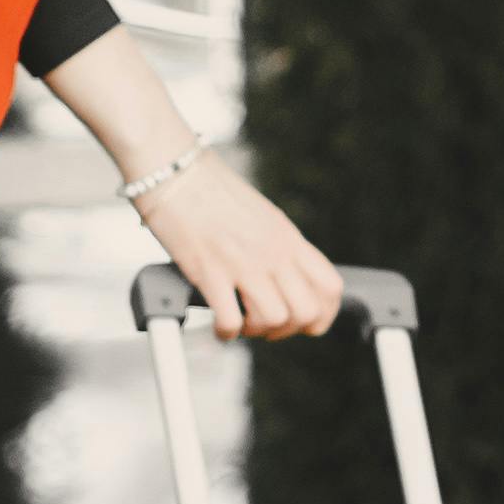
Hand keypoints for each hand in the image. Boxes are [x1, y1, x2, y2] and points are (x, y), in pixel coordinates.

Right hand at [140, 159, 343, 343]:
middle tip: (266, 325)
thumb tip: (282, 277)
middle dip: (288, 329)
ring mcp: (243, 262)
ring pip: (274, 319)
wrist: (173, 171)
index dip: (323, 315)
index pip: (329, 287)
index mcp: (287, 237)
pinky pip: (230, 320)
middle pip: (306, 311)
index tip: (305, 322)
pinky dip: (226, 332)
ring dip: (257, 331)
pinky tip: (218, 324)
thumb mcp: (261, 215)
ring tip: (241, 322)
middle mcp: (272, 251)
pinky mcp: (210, 271)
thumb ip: (277, 246)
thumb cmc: (209, 190)